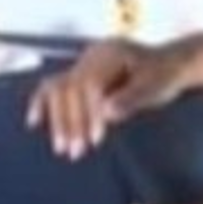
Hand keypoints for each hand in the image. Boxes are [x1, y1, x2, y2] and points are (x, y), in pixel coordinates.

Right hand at [25, 38, 194, 160]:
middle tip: (75, 151)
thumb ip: (131, 97)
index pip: (91, 82)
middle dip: (71, 120)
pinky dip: (42, 104)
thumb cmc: (163, 75)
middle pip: (70, 86)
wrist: (168, 65)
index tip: (97, 138)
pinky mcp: (79, 76)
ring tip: (62, 148)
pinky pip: (53, 87)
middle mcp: (91, 55)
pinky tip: (34, 122)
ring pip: (58, 88)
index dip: (90, 111)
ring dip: (58, 119)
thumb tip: (106, 111)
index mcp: (110, 52)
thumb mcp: (154, 86)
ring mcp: (82, 64)